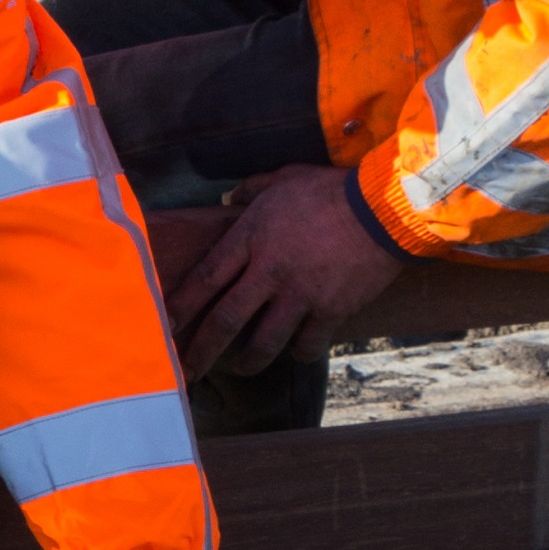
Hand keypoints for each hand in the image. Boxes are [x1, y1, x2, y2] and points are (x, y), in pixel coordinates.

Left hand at [175, 165, 403, 376]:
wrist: (383, 208)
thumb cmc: (332, 190)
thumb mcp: (286, 178)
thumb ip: (253, 190)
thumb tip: (231, 197)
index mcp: (251, 238)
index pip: (205, 278)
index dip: (181, 306)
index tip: (164, 326)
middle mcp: (269, 272)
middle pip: (225, 321)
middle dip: (201, 351)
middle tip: (186, 371)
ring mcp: (299, 295)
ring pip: (263, 343)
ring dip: (247, 362)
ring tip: (239, 368)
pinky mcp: (330, 311)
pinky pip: (307, 345)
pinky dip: (299, 353)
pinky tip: (295, 352)